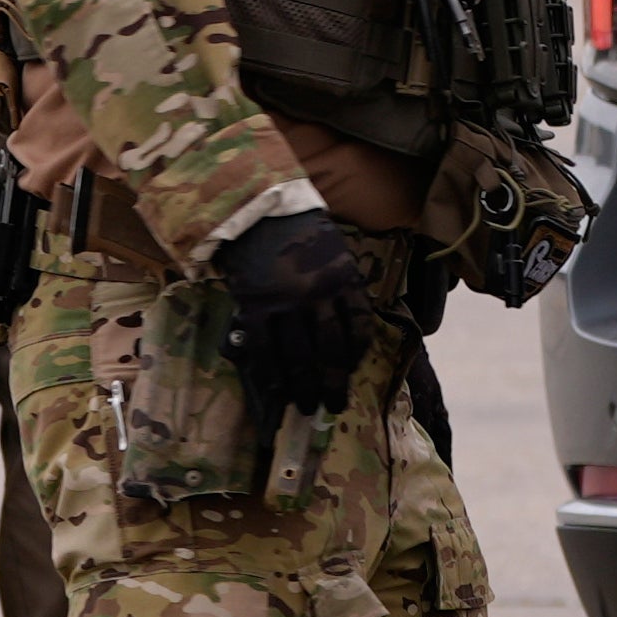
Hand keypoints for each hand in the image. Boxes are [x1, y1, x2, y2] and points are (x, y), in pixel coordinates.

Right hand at [215, 208, 380, 416]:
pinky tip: (279, 391)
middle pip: (331, 350)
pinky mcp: (256, 307)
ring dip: (305, 386)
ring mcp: (286, 303)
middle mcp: (319, 295)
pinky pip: (267, 350)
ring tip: (307, 406)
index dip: (358, 355)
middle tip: (333, 405)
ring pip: (300, 357)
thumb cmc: (299, 231)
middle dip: (334, 383)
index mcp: (344, 279)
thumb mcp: (335, 252)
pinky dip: (273, 375)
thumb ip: (342, 287)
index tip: (353, 372)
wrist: (257, 211)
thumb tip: (347, 330)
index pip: (360, 327)